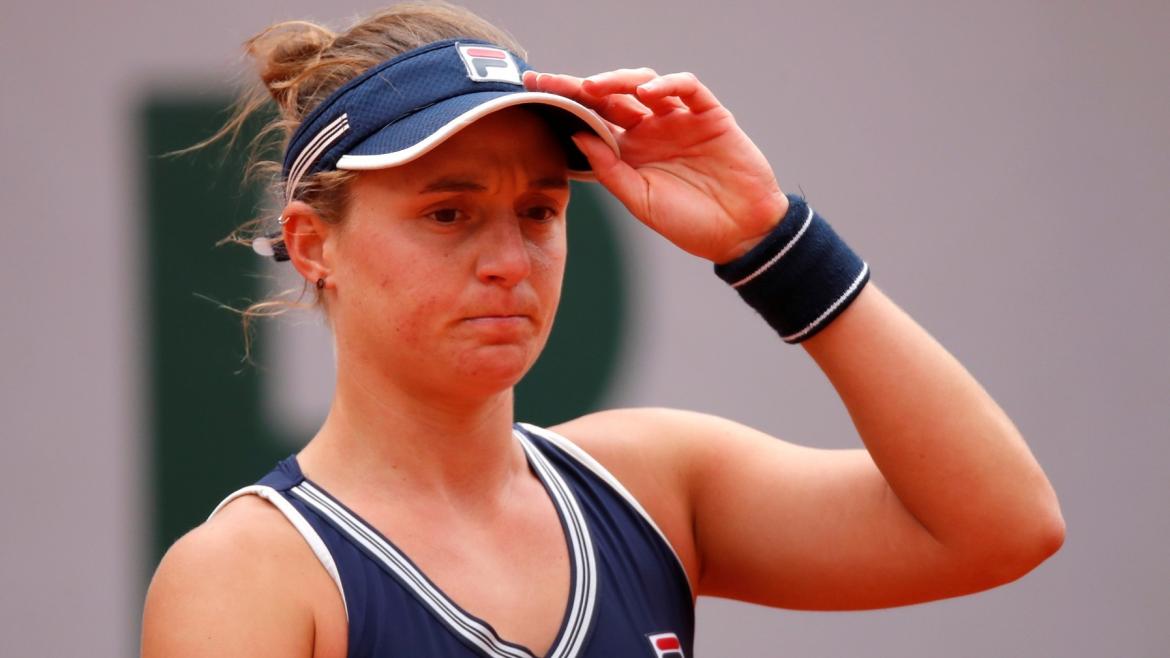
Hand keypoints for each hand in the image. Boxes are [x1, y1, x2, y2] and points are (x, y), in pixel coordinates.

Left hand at [524, 68, 787, 262]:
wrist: (740, 234)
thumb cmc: (690, 224)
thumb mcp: (640, 201)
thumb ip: (609, 169)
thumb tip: (576, 135)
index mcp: (631, 152)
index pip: (593, 119)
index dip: (566, 105)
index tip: (533, 94)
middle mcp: (652, 130)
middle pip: (611, 96)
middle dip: (579, 86)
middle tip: (550, 81)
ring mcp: (680, 120)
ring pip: (644, 84)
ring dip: (618, 80)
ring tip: (594, 85)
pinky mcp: (710, 115)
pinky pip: (687, 88)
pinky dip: (668, 84)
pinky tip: (649, 92)